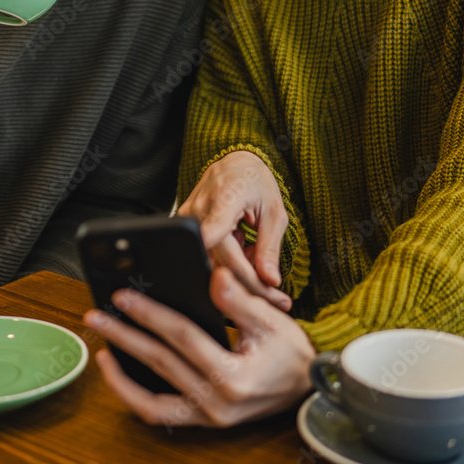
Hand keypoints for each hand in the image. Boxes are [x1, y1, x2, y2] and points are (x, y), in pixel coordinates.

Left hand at [84, 266, 313, 427]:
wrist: (306, 391)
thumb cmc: (290, 353)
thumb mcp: (271, 321)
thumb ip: (240, 299)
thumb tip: (214, 274)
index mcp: (233, 377)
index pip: (181, 337)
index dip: (149, 313)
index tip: (122, 295)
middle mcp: (216, 403)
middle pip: (159, 362)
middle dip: (123, 336)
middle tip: (96, 315)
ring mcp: (207, 418)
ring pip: (150, 400)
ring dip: (120, 375)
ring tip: (99, 349)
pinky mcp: (202, 422)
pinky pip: (159, 414)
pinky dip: (135, 396)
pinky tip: (120, 373)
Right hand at [178, 150, 290, 309]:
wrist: (235, 164)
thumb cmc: (256, 183)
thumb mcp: (273, 212)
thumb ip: (270, 247)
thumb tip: (270, 280)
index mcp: (224, 198)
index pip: (214, 235)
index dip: (230, 266)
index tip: (257, 291)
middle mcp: (199, 209)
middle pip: (222, 260)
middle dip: (251, 283)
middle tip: (277, 298)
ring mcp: (188, 219)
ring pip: (214, 263)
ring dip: (241, 271)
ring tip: (261, 259)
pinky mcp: (186, 227)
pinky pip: (208, 255)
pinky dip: (230, 260)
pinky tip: (245, 248)